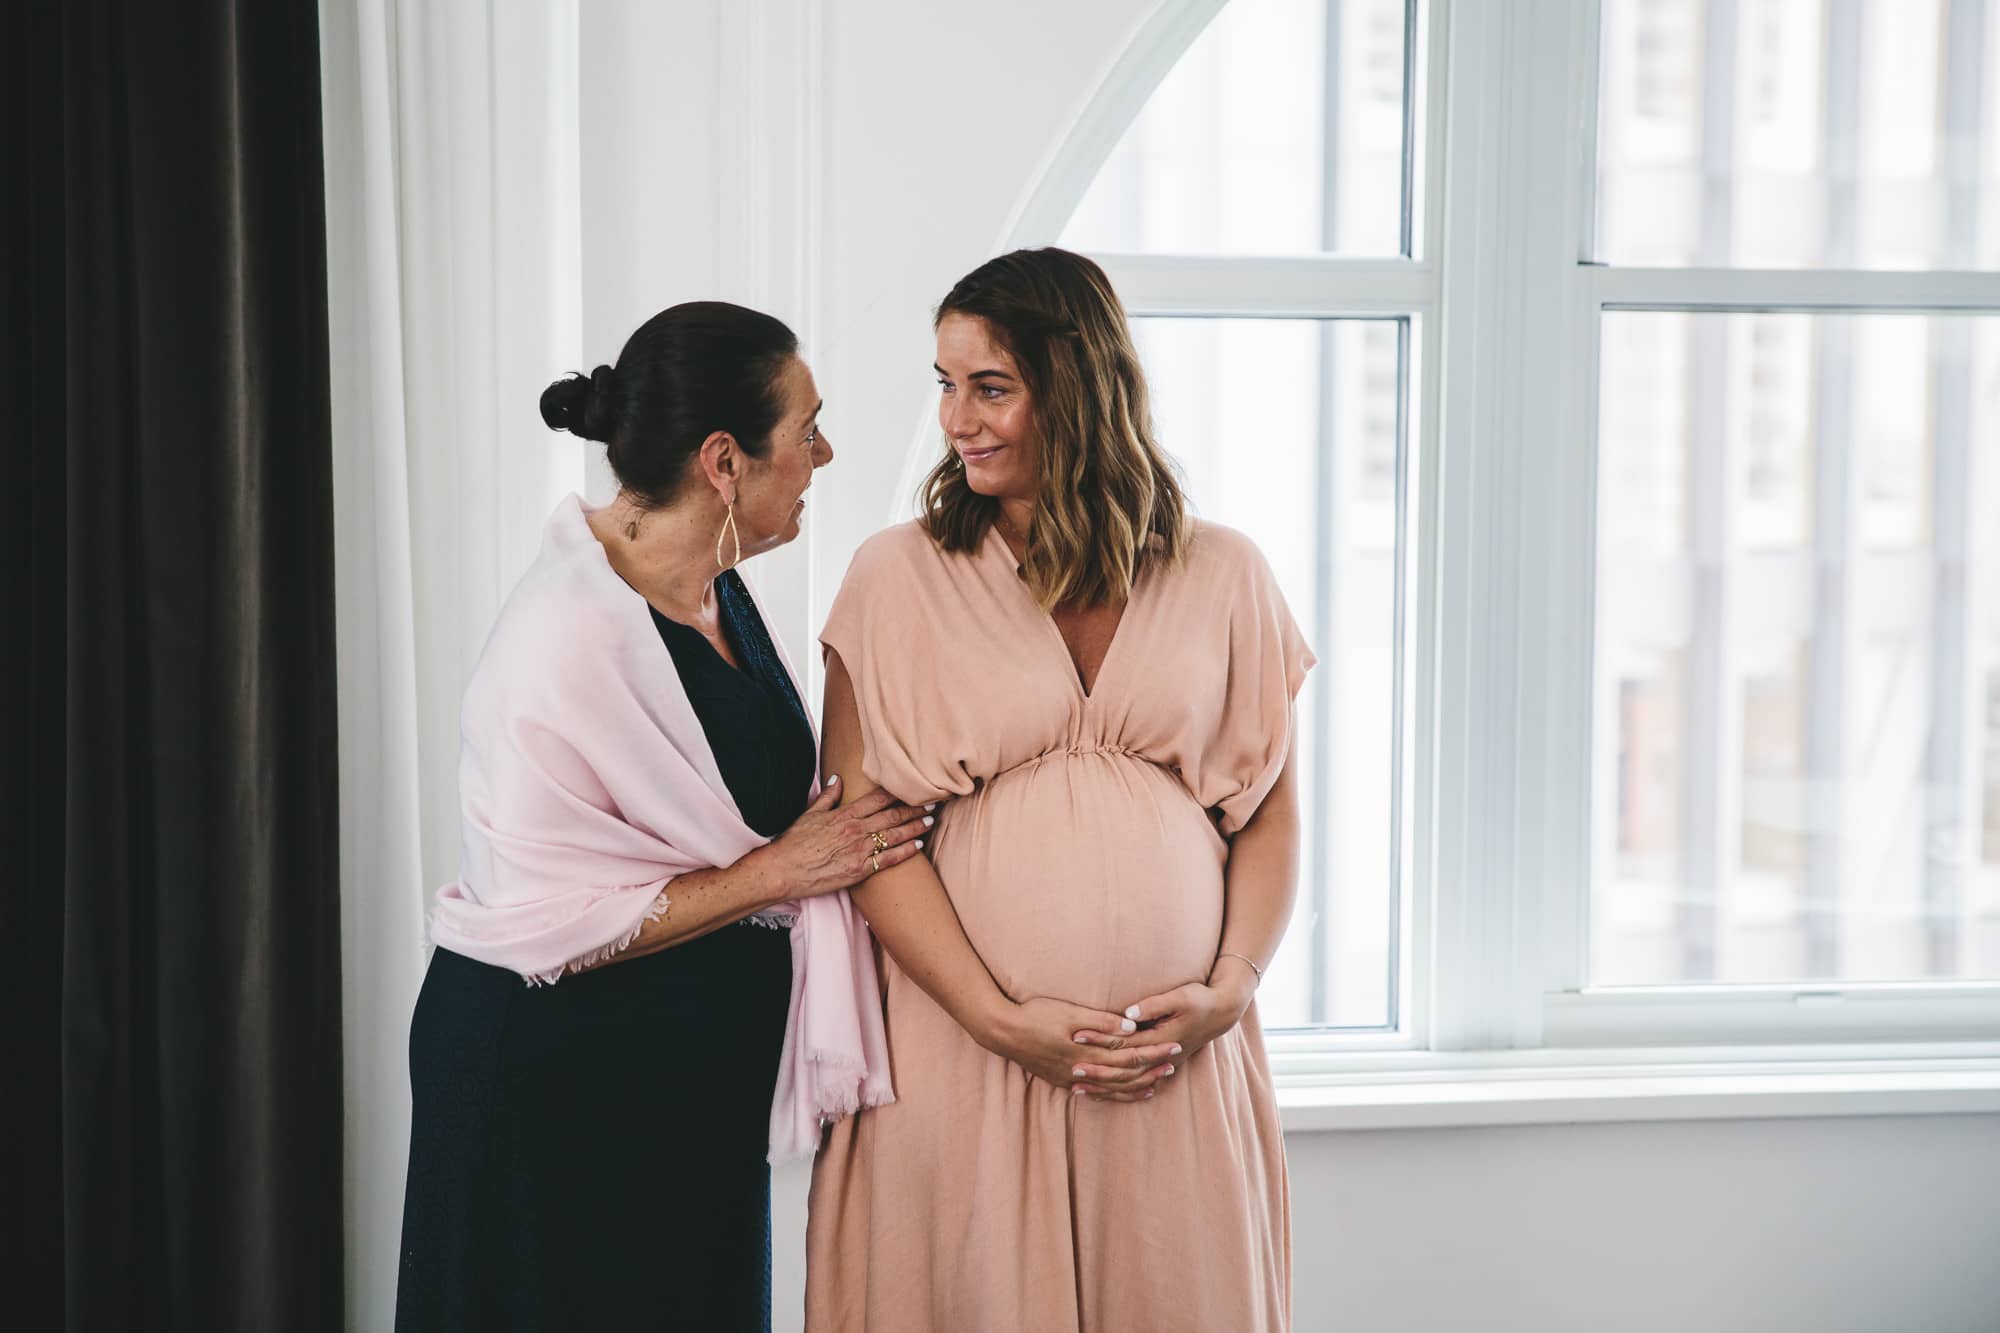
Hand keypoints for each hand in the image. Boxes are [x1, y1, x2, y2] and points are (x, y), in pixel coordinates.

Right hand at [760, 777, 932, 899]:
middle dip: (915, 809)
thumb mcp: (809, 814)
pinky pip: (889, 859)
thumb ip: (828, 795)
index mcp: (844, 814)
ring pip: (895, 835)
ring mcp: (859, 851)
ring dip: (915, 827)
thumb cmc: (793, 843)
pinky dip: (906, 851)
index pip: (878, 799)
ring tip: (931, 820)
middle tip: (934, 803)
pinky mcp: (859, 870)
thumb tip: (838, 777)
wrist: (783, 871)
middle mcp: (855, 830)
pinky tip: (918, 844)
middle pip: (892, 815)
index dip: (899, 793)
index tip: (914, 788)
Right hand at [982, 996, 1178, 1098]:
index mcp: (1087, 1053)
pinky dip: (1113, 1094)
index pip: (1129, 1056)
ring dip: (1135, 1086)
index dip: (1152, 1052)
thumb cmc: (1035, 1015)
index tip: (1172, 1046)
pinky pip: (1095, 1093)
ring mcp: (1072, 1079)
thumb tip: (1132, 1028)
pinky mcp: (1063, 1080)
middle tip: (1173, 1064)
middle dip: (1150, 1069)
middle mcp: (1083, 1071)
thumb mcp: (1069, 1012)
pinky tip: (1121, 1093)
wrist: (1002, 1032)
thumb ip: (1101, 1022)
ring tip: (1155, 1084)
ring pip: (1112, 1088)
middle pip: (1125, 1075)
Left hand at [1074, 975, 1255, 1090]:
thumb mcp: (1180, 997)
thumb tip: (1128, 1014)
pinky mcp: (1162, 1065)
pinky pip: (1136, 1083)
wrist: (1221, 1013)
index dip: (1099, 1038)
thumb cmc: (1199, 1000)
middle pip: (1123, 1067)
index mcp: (1161, 1039)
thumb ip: (1154, 1005)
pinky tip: (1101, 1092)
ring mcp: (1162, 1065)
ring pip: (1128, 1081)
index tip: (1075, 1034)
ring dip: (1104, 1084)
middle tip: (1069, 1067)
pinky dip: (1118, 1090)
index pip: (1123, 1042)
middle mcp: (1160, 1057)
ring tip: (1077, 1086)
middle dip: (1096, 1068)